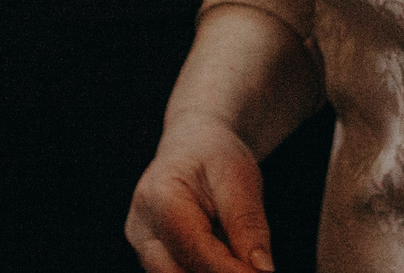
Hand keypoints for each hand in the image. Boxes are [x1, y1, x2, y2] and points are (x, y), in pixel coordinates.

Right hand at [125, 113, 273, 272]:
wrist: (192, 143)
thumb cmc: (215, 154)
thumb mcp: (239, 178)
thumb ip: (248, 225)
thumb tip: (262, 270)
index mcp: (160, 197)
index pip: (198, 252)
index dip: (233, 272)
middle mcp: (141, 226)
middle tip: (254, 268)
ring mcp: (141, 244)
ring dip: (212, 272)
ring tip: (240, 255)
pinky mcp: (149, 256)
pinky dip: (204, 270)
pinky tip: (227, 259)